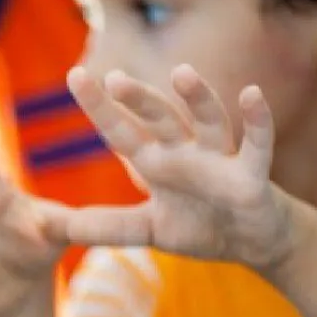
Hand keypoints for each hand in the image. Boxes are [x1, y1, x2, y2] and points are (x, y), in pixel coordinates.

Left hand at [57, 65, 292, 269]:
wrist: (249, 243)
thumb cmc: (197, 225)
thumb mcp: (146, 230)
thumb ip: (107, 227)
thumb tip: (58, 228)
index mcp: (155, 162)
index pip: (121, 131)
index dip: (99, 107)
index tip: (74, 76)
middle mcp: (184, 153)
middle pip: (160, 119)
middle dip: (140, 99)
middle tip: (115, 79)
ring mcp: (218, 160)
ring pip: (208, 121)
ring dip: (197, 97)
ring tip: (182, 73)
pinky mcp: (251, 176)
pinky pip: (257, 144)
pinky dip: (258, 120)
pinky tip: (251, 94)